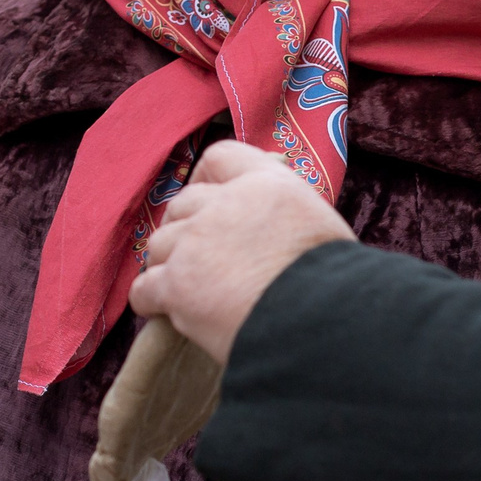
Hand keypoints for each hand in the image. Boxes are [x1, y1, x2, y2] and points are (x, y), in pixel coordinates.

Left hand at [128, 140, 354, 364]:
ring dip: (167, 265)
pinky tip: (164, 311)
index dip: (206, 179)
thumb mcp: (320, 227)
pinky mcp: (176, 284)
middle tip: (196, 256)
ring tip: (184, 289)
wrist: (322, 321)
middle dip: (184, 229)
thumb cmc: (336, 285)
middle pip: (183, 204)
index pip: (220, 159)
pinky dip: (150, 300)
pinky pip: (144, 287)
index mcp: (265, 185)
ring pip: (159, 244)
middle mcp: (225, 205)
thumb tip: (273, 230)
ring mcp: (195, 243)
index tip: (207, 198)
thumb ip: (286, 216)